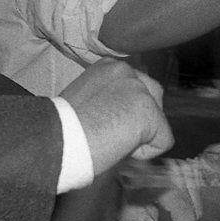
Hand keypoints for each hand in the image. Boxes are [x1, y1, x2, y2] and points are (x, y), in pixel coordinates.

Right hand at [61, 59, 173, 174]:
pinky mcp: (149, 113)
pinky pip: (163, 141)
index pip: (136, 87)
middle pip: (155, 97)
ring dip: (141, 138)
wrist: (55, 139)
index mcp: (109, 66)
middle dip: (143, 121)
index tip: (104, 124)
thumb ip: (108, 101)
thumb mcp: (85, 101)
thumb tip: (122, 119)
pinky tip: (118, 149)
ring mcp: (140, 90)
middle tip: (113, 136)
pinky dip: (146, 154)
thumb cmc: (61, 128)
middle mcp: (127, 71)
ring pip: (159, 121)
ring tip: (110, 141)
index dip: (126, 112)